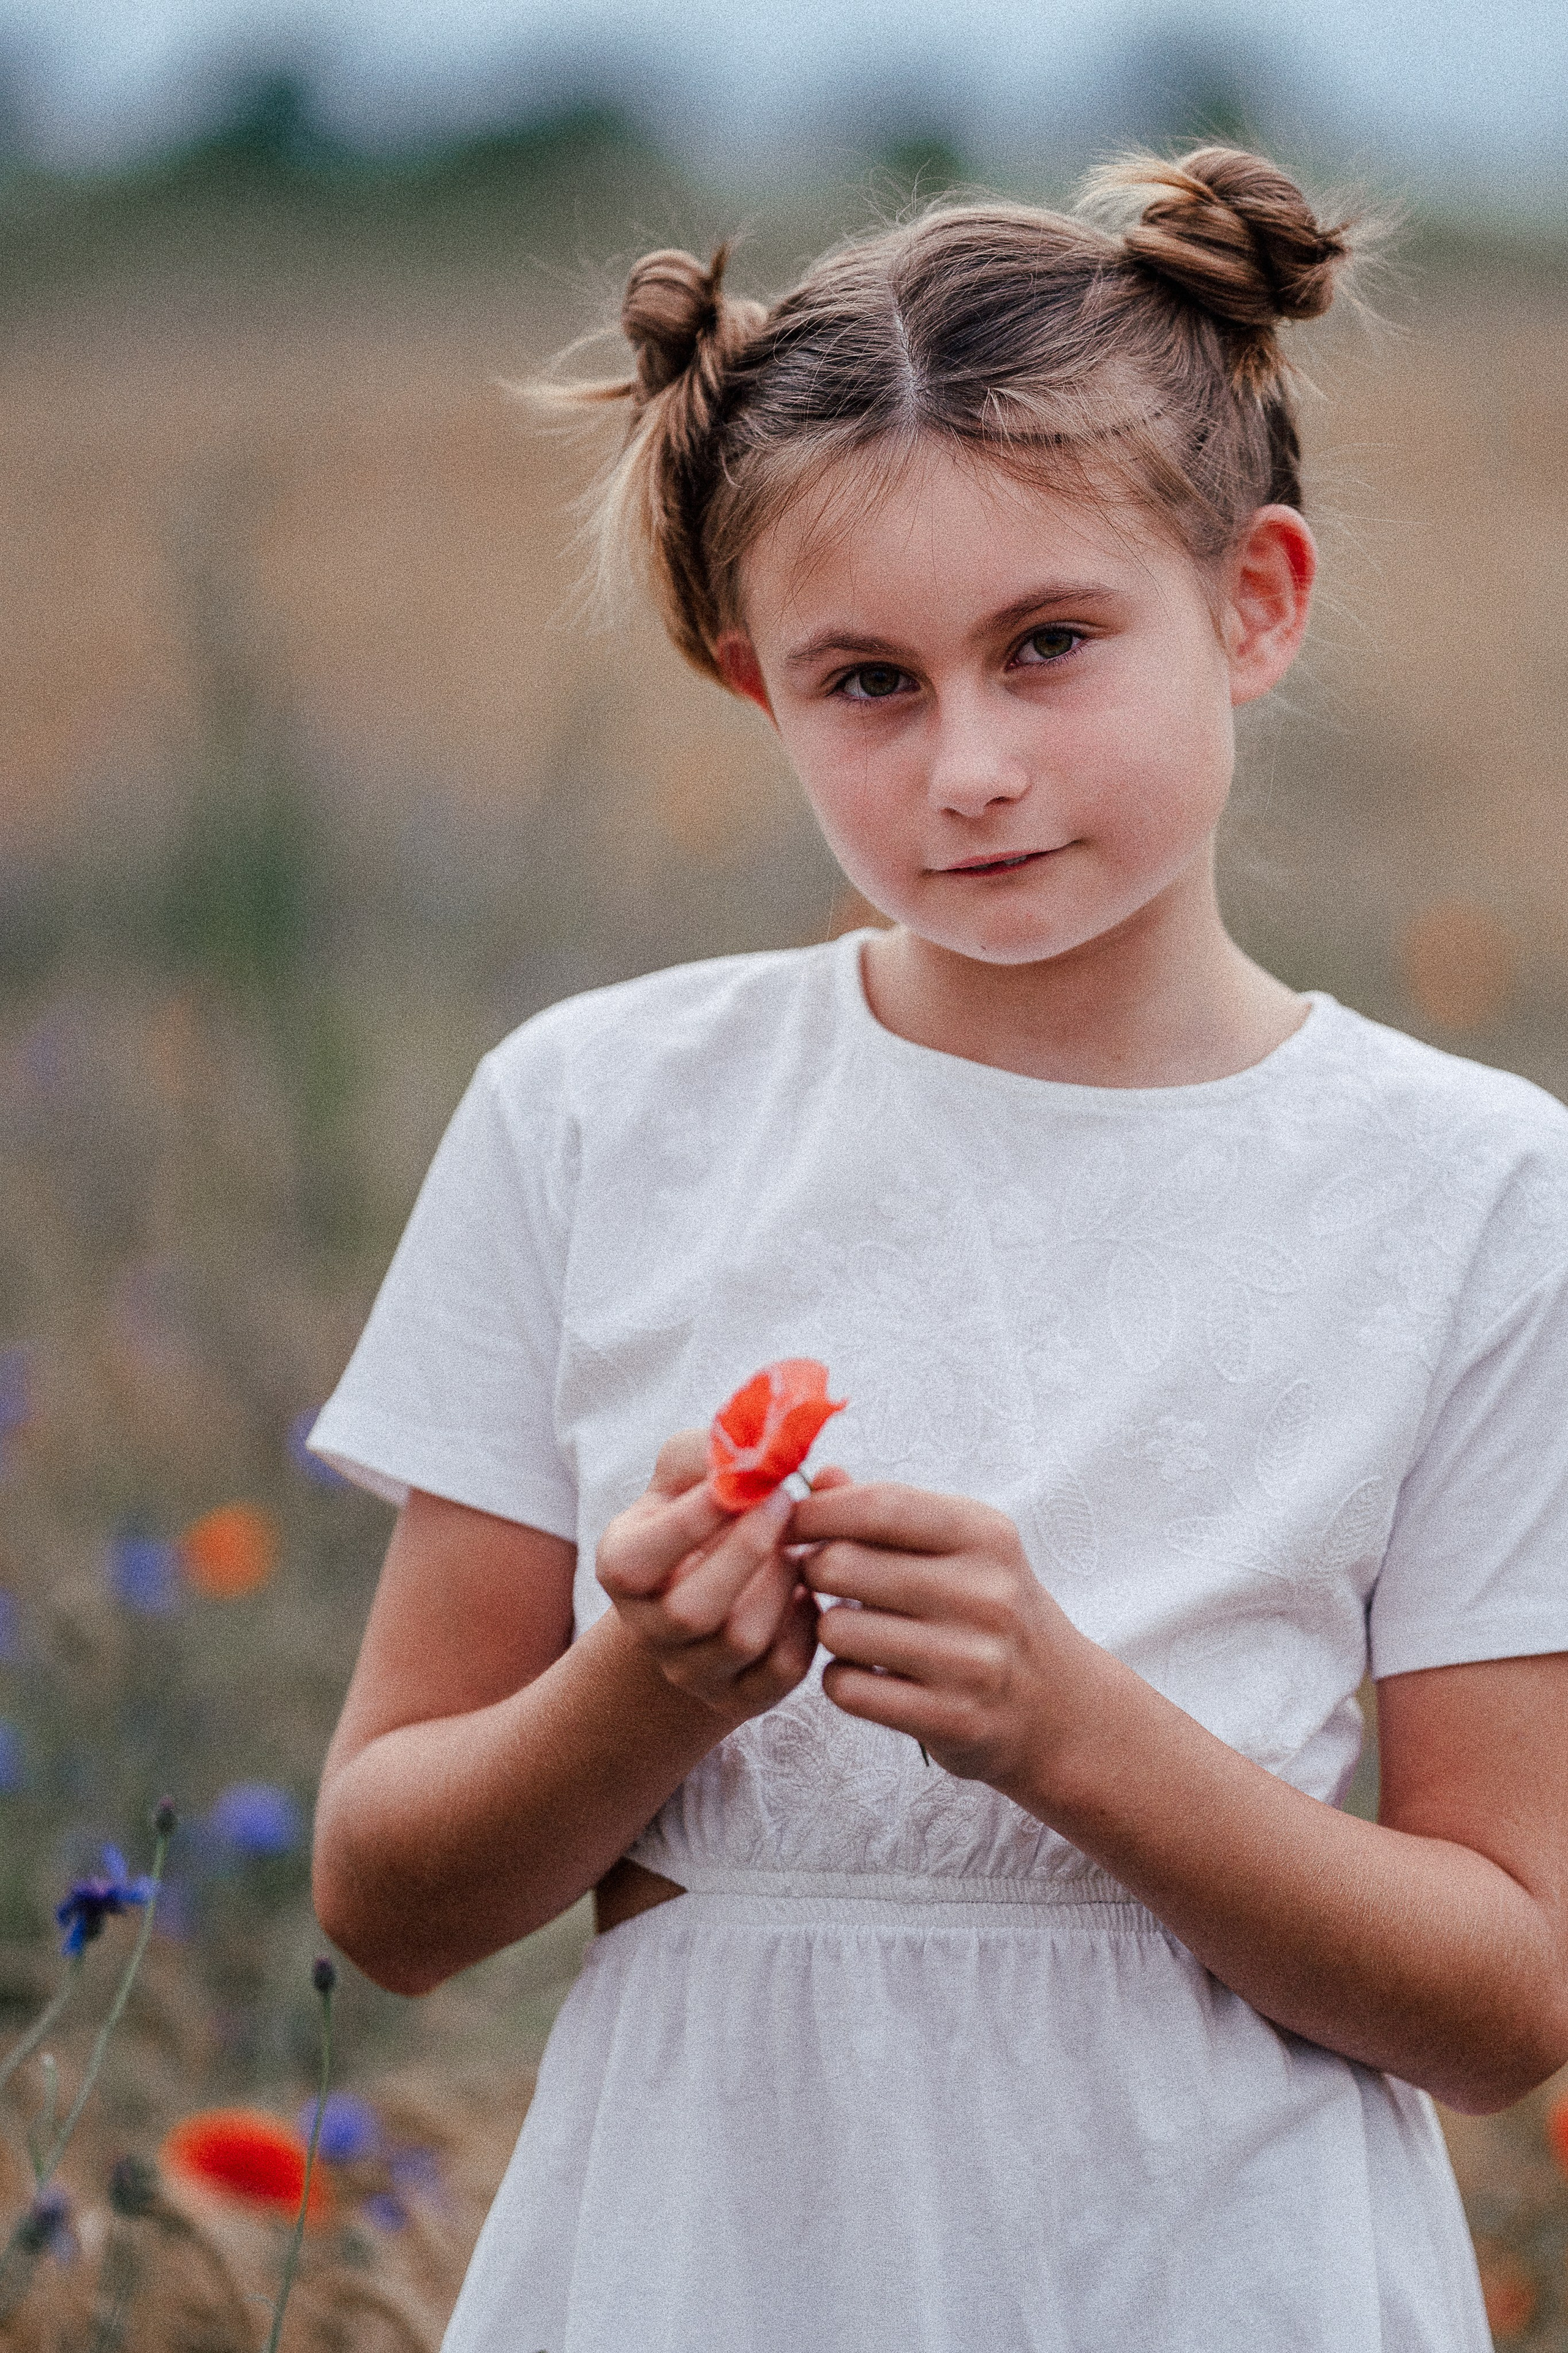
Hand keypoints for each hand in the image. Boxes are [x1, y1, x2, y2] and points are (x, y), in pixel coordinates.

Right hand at [596, 1431, 825, 1728]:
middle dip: (747, 1550)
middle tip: (785, 1503)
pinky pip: (782, 1669)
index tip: (744, 1479)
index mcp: (620, 1569)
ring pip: (741, 1639)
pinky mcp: (742, 1696)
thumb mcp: (688, 1473)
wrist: (709, 1585)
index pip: (637, 1561)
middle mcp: (647, 1631)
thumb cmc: (700, 1512)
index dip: (693, 1520)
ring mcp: (692, 1672)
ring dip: (781, 1581)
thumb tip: (760, 1452)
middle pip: (692, 1611)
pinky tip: (805, 1590)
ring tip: (795, 1544)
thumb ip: (711, 1451)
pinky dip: (805, 1623)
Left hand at [789, 1480, 1096, 1790]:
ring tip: (854, 1631)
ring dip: (828, 1631)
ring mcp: (971, 1662)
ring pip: (835, 1631)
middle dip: (814, 1571)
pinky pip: (847, 1689)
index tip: (791, 1522)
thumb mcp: (959, 1546)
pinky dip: (841, 1681)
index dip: (816, 1512)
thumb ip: (887, 1509)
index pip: (877, 1506)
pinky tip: (867, 1675)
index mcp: (985, 1536)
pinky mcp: (953, 1720)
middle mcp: (986, 1595)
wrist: (1059, 1705)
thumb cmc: (989, 1608)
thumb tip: (821, 1478)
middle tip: (822, 1581)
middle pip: (841, 1566)